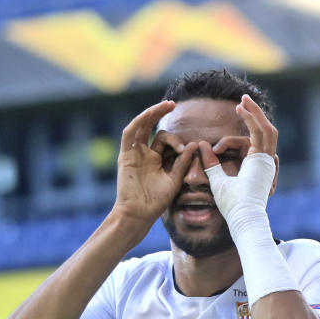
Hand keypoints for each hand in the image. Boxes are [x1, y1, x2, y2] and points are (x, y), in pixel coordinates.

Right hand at [114, 101, 198, 225]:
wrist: (140, 213)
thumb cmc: (157, 201)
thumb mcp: (175, 179)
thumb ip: (183, 162)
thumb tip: (194, 144)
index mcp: (156, 159)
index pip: (165, 140)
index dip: (177, 141)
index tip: (185, 149)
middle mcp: (144, 153)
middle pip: (151, 127)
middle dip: (161, 113)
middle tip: (173, 104)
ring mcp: (134, 153)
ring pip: (141, 126)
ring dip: (151, 113)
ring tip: (165, 105)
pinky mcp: (125, 155)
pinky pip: (130, 134)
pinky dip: (139, 121)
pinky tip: (150, 113)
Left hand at [200, 95, 278, 232]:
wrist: (243, 216)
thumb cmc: (232, 205)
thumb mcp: (217, 180)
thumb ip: (211, 163)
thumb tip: (202, 146)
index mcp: (257, 167)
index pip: (249, 144)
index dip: (231, 141)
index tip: (214, 147)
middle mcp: (265, 162)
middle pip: (264, 131)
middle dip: (254, 114)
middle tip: (242, 100)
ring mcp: (268, 160)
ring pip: (266, 129)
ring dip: (254, 113)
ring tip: (242, 100)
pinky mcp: (265, 159)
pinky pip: (261, 133)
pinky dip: (252, 120)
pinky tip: (242, 109)